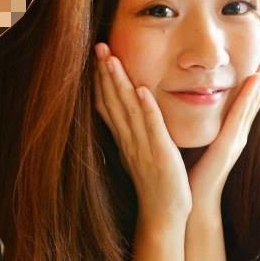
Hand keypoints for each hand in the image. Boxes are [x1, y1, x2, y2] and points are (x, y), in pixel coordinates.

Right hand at [93, 42, 191, 225]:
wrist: (164, 214)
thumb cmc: (157, 183)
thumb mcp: (140, 153)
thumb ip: (135, 132)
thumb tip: (131, 112)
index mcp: (125, 138)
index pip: (106, 104)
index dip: (99, 80)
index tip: (94, 56)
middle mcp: (129, 139)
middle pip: (112, 101)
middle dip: (104, 73)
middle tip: (98, 46)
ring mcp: (142, 146)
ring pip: (127, 110)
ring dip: (119, 84)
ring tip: (111, 58)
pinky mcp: (160, 154)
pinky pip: (151, 129)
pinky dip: (146, 109)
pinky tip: (141, 90)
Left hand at [186, 27, 259, 210]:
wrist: (191, 204)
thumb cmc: (192, 173)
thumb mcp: (199, 138)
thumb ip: (202, 121)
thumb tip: (191, 99)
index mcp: (232, 127)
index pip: (248, 90)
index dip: (258, 64)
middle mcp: (239, 130)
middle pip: (258, 88)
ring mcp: (237, 137)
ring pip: (255, 97)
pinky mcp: (229, 146)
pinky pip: (240, 116)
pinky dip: (248, 97)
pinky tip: (254, 78)